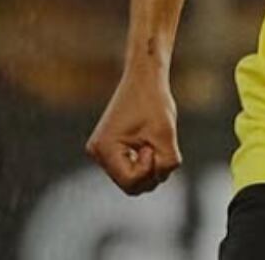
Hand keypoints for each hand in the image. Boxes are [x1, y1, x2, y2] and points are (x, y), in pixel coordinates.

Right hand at [86, 62, 181, 194]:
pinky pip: (130, 168)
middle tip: (157, 145)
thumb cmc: (154, 102)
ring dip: (150, 167)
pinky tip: (149, 143)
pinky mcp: (109, 149)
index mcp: (104, 148)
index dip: (149, 169)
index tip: (153, 145)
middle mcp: (97, 153)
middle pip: (130, 185)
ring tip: (154, 142)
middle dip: (151, 172)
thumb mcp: (166, 134)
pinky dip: (144, 162)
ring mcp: (101, 152)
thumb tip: (160, 177)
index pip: (130, 181)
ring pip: (132, 179)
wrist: (144, 79)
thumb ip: (167, 161)